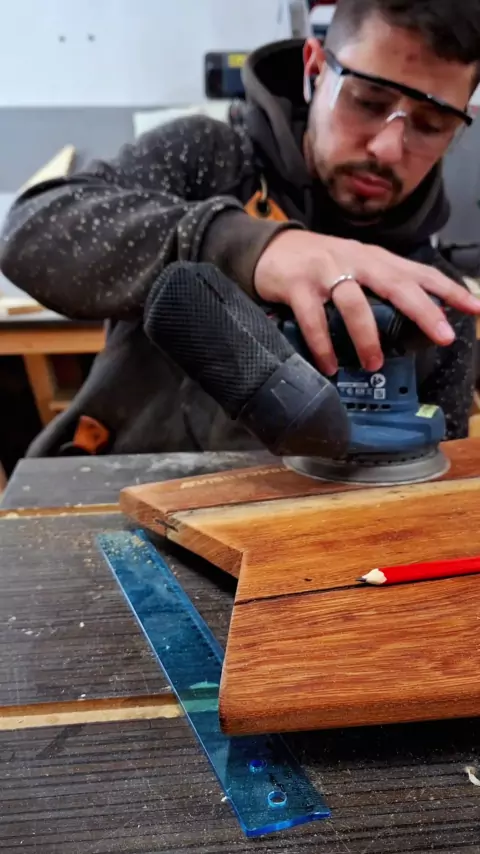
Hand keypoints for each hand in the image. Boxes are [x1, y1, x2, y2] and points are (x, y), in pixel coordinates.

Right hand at [253, 230, 479, 375]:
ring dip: (367, 337)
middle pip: (397, 284)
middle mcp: (356, 261)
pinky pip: (314, 319)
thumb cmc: (318, 263)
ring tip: (373, 364)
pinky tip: (330, 364)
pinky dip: (323, 344)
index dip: (449, 289)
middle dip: (424, 309)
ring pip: (355, 304)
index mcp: (375, 259)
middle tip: (443, 335)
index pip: (419, 272)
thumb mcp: (355, 266)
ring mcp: (326, 272)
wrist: (270, 248)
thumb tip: (415, 319)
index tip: (475, 307)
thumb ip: (381, 286)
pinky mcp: (298, 285)